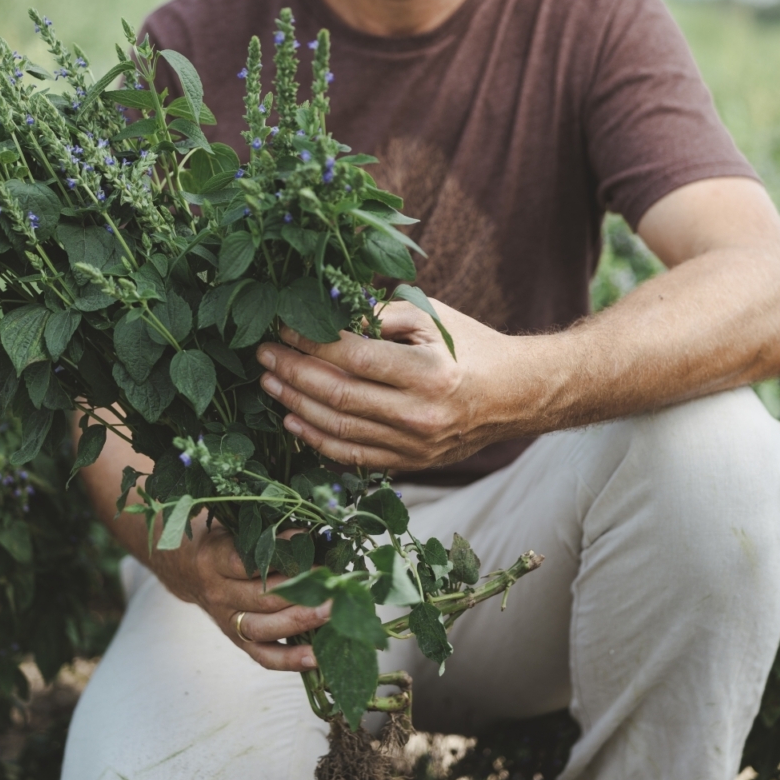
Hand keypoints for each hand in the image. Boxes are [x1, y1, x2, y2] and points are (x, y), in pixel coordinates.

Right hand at [150, 512, 329, 671]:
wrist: (182, 565)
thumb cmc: (215, 536)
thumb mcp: (228, 522)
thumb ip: (260, 528)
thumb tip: (308, 532)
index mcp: (213, 559)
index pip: (246, 563)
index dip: (278, 556)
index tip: (307, 543)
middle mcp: (218, 593)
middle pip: (262, 600)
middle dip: (302, 594)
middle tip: (334, 587)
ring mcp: (226, 619)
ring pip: (264, 628)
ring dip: (301, 622)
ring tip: (332, 613)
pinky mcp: (235, 638)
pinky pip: (262, 655)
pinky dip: (290, 659)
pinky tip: (317, 657)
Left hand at [257, 297, 519, 471]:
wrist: (514, 396)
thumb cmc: (470, 348)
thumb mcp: (432, 317)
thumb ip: (380, 315)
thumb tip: (328, 315)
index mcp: (427, 373)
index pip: (353, 356)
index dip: (310, 342)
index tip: (282, 327)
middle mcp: (419, 414)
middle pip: (338, 395)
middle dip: (293, 372)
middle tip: (264, 354)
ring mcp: (414, 445)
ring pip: (338, 429)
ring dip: (296, 405)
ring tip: (270, 383)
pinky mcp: (410, 463)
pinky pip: (353, 457)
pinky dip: (317, 440)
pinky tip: (292, 421)